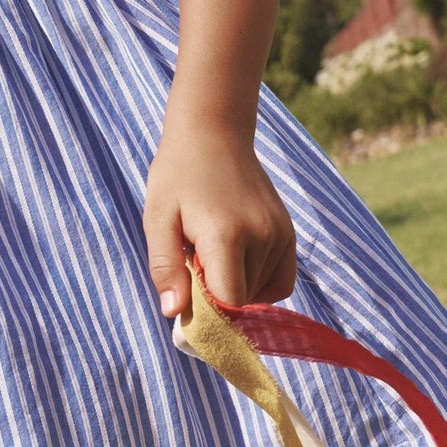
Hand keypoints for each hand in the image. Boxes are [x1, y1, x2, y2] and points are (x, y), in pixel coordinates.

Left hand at [144, 122, 296, 318]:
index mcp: (226, 235)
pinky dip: (259, 285)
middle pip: (243, 300)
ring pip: (260, 293)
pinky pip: (281, 281)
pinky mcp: (289, 233)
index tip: (185, 297)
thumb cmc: (177, 175)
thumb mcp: (157, 219)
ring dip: (235, 287)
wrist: (213, 133)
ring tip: (212, 252)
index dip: (206, 311)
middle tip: (193, 262)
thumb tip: (174, 313)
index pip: (228, 302)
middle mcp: (263, 237)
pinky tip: (235, 263)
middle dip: (216, 296)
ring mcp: (281, 234)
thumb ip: (165, 267)